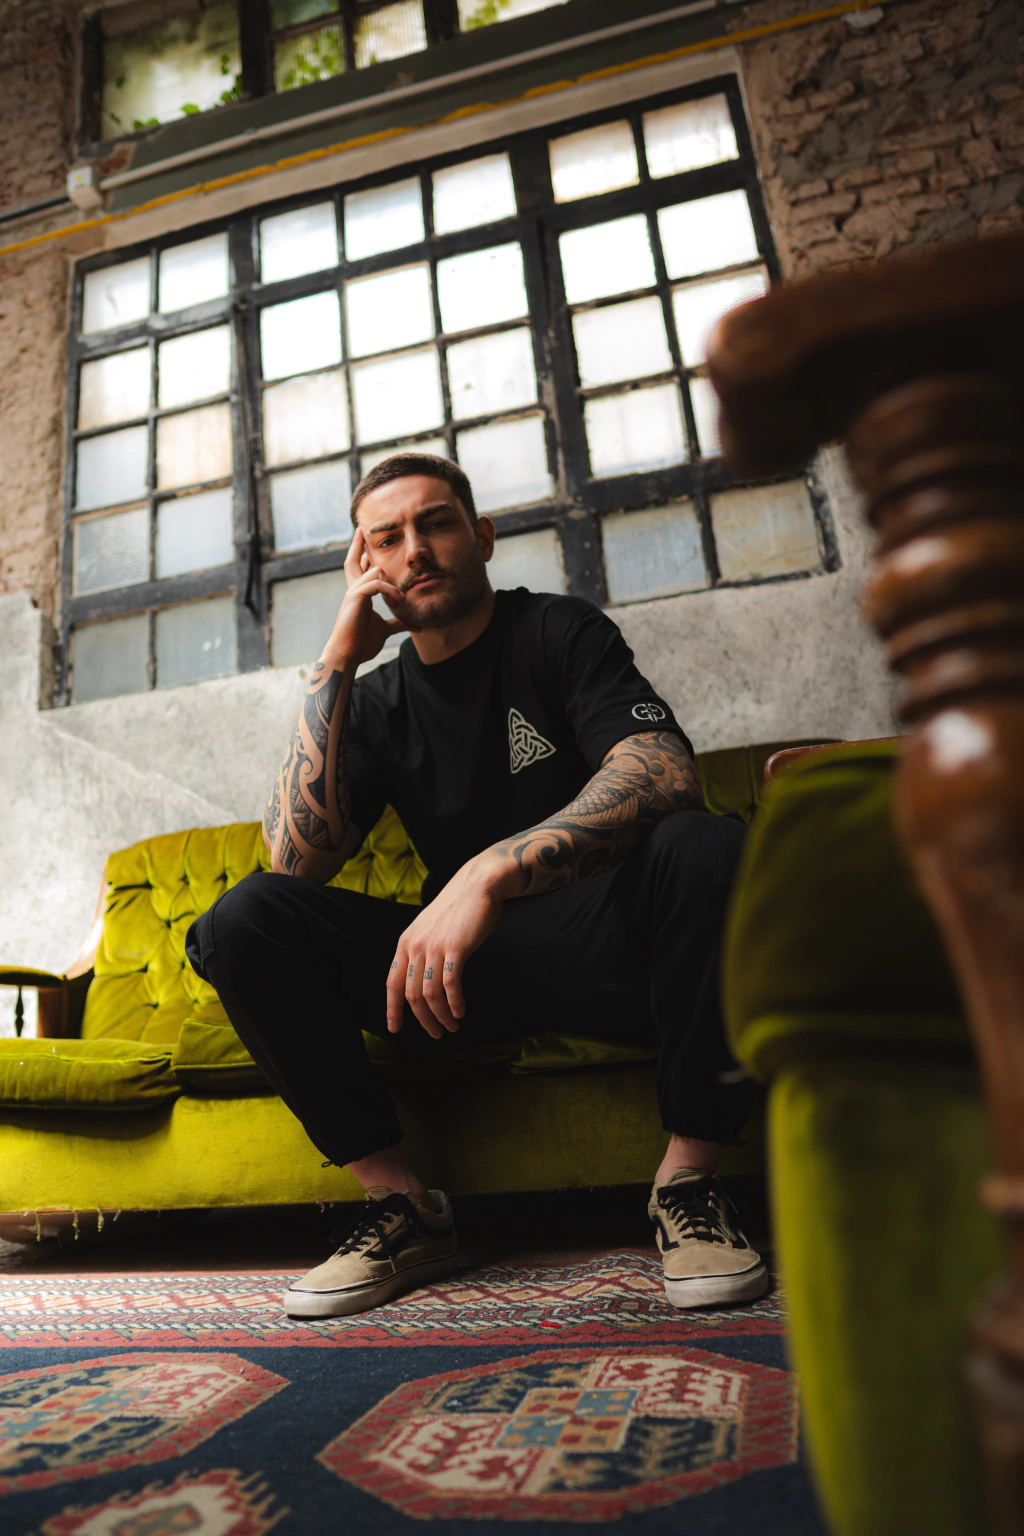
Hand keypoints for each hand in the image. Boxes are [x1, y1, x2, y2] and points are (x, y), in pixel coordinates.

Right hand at [323, 527, 406, 667]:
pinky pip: (377, 583)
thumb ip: (398, 623)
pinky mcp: (356, 597)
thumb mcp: (385, 629)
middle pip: (353, 560)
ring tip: (400, 601)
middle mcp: (353, 589)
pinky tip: (398, 602)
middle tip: (362, 529)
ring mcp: (353, 592)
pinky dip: (390, 591)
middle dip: (358, 544)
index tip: (362, 538)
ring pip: (376, 570)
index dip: (361, 554)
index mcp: (359, 595)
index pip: (358, 569)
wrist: (347, 655)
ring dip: (392, 584)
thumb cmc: (361, 644)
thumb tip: (416, 624)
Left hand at [386, 853, 515, 1038]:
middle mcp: (416, 946)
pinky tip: (461, 1012)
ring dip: (441, 1016)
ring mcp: (434, 946)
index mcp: (406, 943)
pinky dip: (454, 1003)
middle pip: (412, 995)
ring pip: (430, 994)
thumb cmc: (456, 910)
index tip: (395, 1029)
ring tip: (452, 1026)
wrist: (477, 886)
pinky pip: (450, 984)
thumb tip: (419, 981)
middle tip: (437, 1033)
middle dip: (424, 1020)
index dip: (392, 1008)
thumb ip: (420, 951)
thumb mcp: (428, 929)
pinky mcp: (455, 947)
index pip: (392, 982)